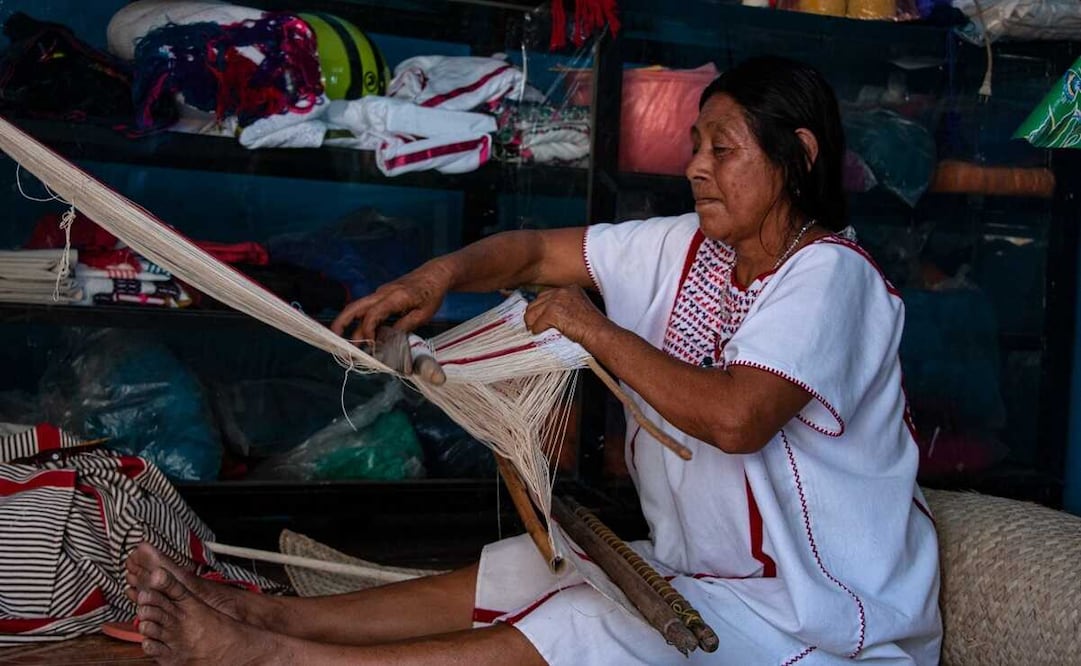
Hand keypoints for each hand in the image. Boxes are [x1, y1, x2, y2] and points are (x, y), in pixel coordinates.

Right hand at [330, 261, 452, 343]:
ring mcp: (381, 292)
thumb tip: (389, 341)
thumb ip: (405, 327)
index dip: (368, 331)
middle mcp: (383, 293)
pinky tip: (365, 335)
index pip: (373, 315)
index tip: (370, 345)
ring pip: (359, 307)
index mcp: (395, 297)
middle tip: (334, 337)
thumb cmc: (432, 293)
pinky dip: (362, 320)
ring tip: (346, 340)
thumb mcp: (424, 314)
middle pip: (356, 306)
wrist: (435, 273)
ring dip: (350, 323)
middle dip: (342, 321)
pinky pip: (368, 308)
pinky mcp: (382, 295)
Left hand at [523, 286, 605, 345]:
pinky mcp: (552, 313)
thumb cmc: (592, 326)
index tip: (539, 317)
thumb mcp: (578, 307)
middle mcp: (562, 291)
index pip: (545, 295)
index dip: (540, 308)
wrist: (598, 333)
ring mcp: (556, 301)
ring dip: (532, 324)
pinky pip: (536, 324)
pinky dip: (537, 331)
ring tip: (535, 330)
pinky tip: (542, 334)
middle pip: (535, 302)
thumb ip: (564, 305)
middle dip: (533, 315)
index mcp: (569, 288)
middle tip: (534, 325)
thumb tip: (545, 313)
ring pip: (532, 313)